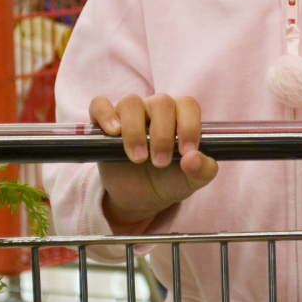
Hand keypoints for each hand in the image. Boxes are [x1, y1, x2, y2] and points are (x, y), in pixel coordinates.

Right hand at [91, 93, 218, 228]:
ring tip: (138, 158)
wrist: (141, 199)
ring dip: (135, 131)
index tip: (186, 152)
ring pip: (131, 102)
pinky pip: (99, 105)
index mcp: (179, 117)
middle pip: (161, 102)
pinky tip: (113, 133)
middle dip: (163, 134)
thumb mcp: (192, 181)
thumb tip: (193, 158)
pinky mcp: (103, 125)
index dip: (189, 125)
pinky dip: (105, 114)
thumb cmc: (170, 181)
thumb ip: (202, 170)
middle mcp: (154, 110)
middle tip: (160, 163)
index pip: (187, 105)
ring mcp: (128, 115)